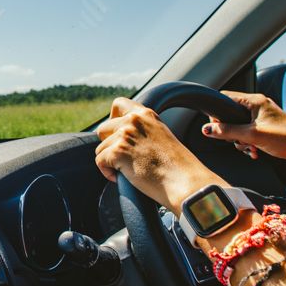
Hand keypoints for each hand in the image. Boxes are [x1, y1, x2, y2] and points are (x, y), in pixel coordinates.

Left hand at [95, 97, 223, 213]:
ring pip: (100, 148)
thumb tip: (122, 137)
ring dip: (110, 161)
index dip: (113, 120)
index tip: (116, 134)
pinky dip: (107, 173)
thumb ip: (143, 131)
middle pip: (103, 129)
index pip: (118, 104)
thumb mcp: (161, 136)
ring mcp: (124, 135)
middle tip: (125, 158)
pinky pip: (100, 162)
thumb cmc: (177, 167)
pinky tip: (123, 177)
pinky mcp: (117, 152)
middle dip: (109, 145)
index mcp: (146, 114)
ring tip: (129, 171)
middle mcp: (133, 120)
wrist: (185, 182)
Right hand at [202, 91, 285, 162]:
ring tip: (250, 147)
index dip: (217, 113)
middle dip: (231, 131)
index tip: (217, 127)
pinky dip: (249, 141)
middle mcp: (258, 105)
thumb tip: (208, 129)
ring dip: (241, 139)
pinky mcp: (266, 126)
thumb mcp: (252, 135)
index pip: (225, 98)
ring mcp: (262, 115)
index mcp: (255, 101)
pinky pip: (249, 131)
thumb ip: (227, 131)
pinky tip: (254, 150)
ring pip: (239, 125)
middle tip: (238, 140)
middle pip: (231, 114)